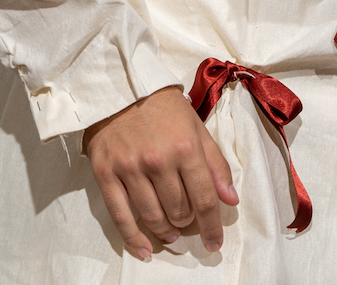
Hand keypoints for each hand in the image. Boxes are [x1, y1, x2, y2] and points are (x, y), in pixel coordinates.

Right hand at [83, 86, 237, 259]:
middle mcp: (158, 160)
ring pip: (153, 216)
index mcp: (185, 147)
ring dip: (165, 231)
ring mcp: (129, 169)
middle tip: (187, 221)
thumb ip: (215, 164)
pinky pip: (121, 216)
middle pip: (179, 210)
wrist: (120, 87)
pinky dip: (133, 238)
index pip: (204, 198)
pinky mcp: (106, 174)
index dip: (212, 226)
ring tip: (171, 233)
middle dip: (187, 222)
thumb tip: (230, 199)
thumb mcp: (197, 128)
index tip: (215, 243)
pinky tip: (145, 249)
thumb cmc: (164, 108)